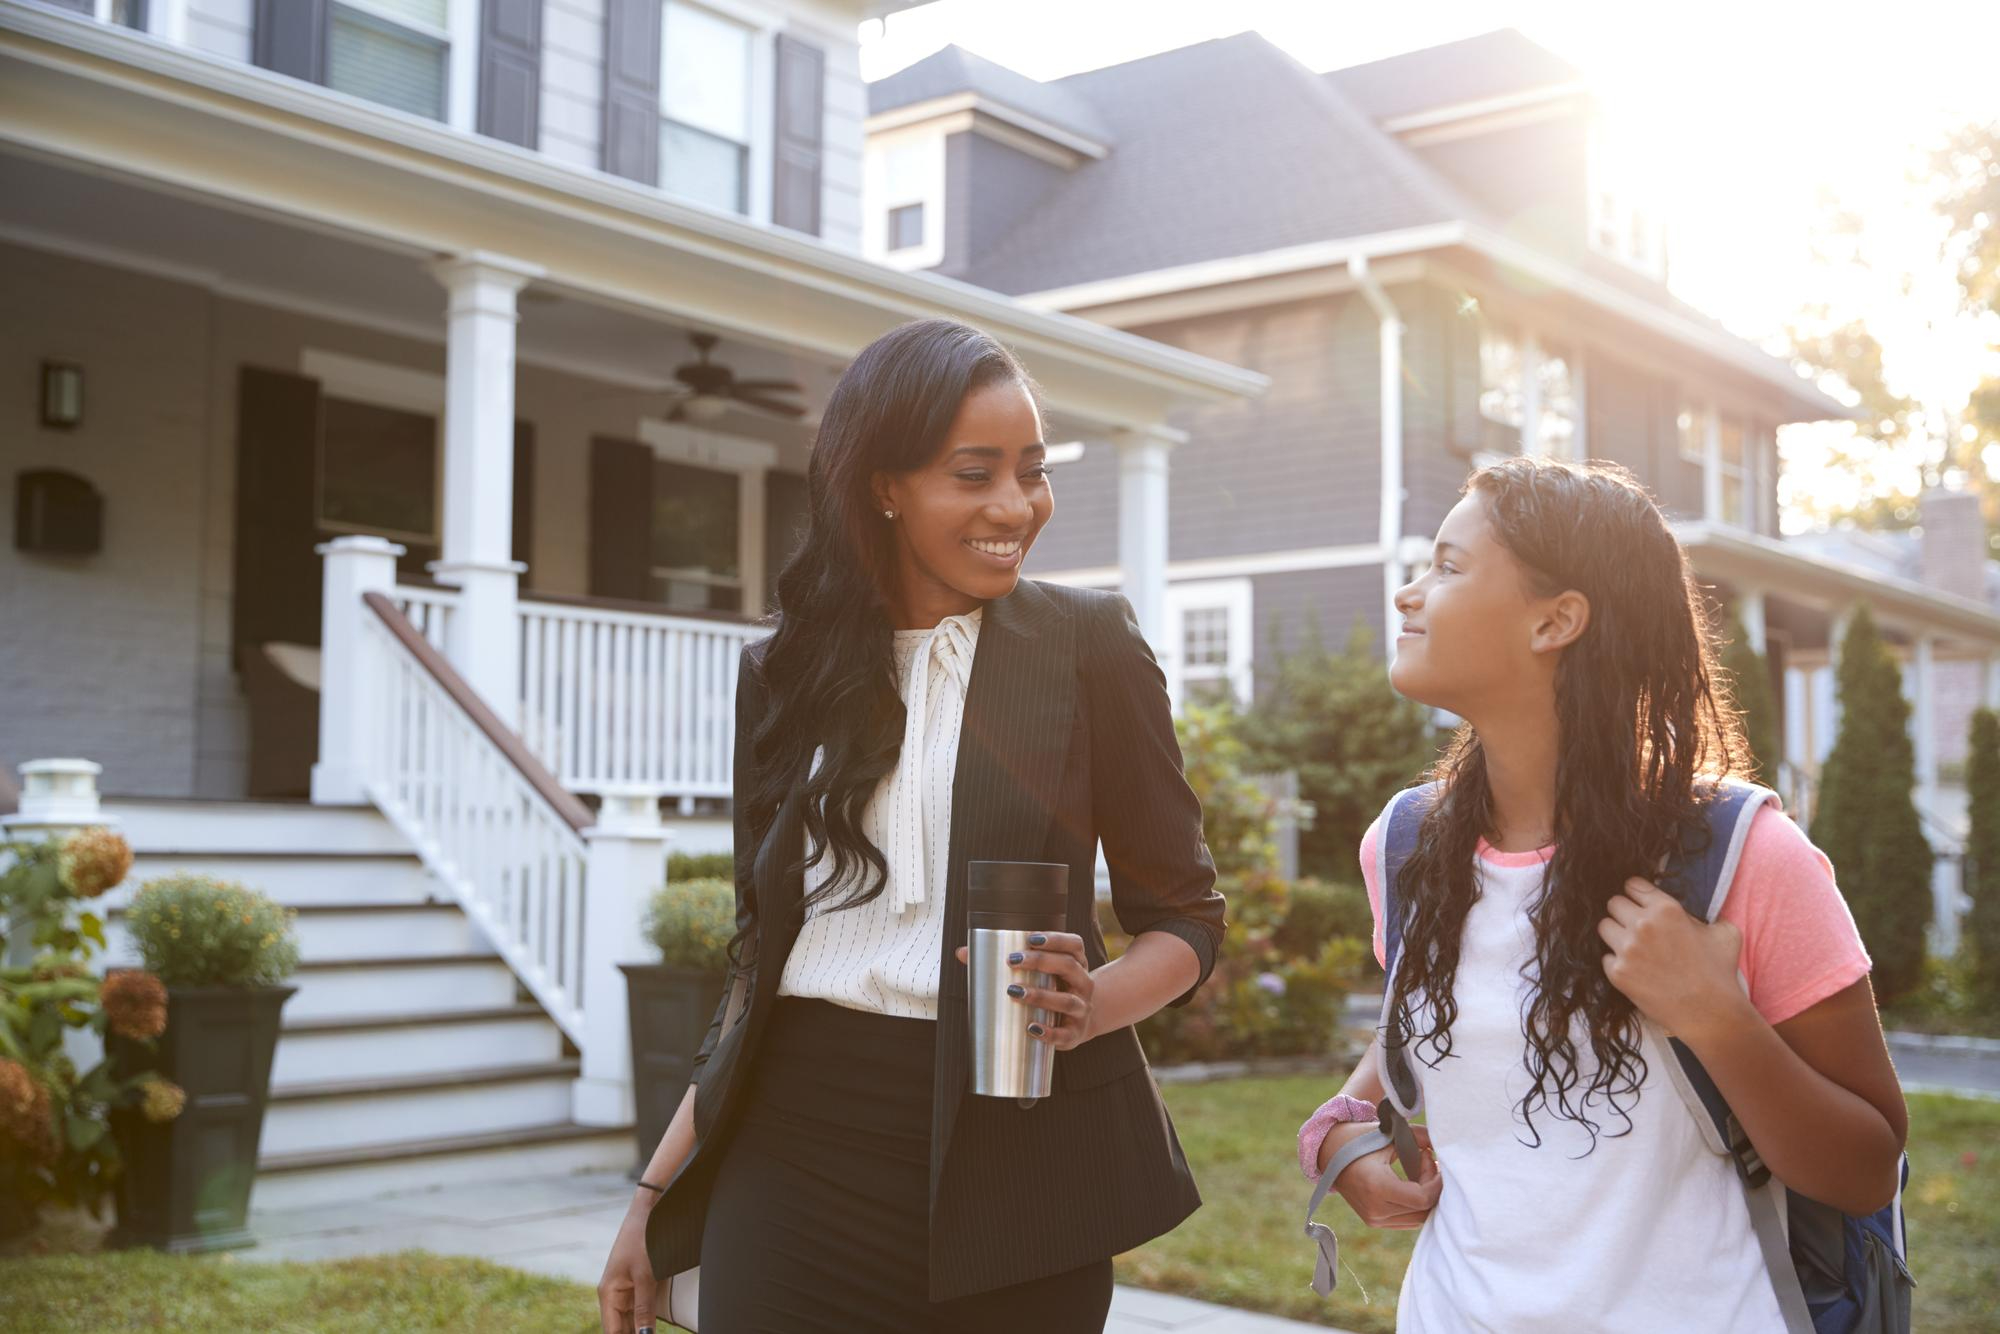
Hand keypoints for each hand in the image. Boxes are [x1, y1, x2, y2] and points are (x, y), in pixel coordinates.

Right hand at [597, 1199, 660, 1332]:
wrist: (649, 1211)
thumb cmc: (643, 1239)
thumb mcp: (646, 1277)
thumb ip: (644, 1310)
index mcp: (608, 1294)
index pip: (612, 1332)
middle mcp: (614, 1295)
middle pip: (620, 1328)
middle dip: (633, 1333)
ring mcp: (626, 1290)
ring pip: (630, 1321)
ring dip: (639, 1329)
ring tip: (650, 1331)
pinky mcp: (638, 1284)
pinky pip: (640, 1309)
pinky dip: (646, 1320)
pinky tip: (652, 1327)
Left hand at [952, 930, 1097, 1049]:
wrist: (1077, 1024)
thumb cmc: (1051, 991)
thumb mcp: (1037, 974)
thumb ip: (1001, 961)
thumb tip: (962, 953)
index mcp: (1076, 964)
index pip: (1074, 945)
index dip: (1055, 939)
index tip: (1030, 938)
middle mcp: (1083, 985)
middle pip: (1069, 967)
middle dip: (1041, 961)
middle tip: (1012, 960)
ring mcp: (1082, 1010)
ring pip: (1067, 1001)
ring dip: (1041, 995)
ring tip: (1015, 991)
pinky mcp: (1075, 1035)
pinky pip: (1064, 1034)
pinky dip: (1049, 1032)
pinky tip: (1031, 1028)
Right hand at [1322, 1120, 1439, 1229]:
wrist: (1328, 1153)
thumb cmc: (1359, 1140)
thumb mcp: (1388, 1134)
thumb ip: (1418, 1136)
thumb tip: (1440, 1143)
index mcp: (1377, 1187)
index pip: (1422, 1198)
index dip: (1436, 1182)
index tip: (1432, 1158)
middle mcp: (1375, 1210)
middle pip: (1424, 1211)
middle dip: (1433, 1187)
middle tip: (1428, 1161)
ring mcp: (1374, 1219)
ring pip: (1418, 1218)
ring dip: (1426, 1196)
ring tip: (1420, 1170)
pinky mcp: (1374, 1221)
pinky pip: (1407, 1220)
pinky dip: (1416, 1204)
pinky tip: (1413, 1182)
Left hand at [1598, 877, 1749, 1040]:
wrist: (1710, 1014)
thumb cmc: (1719, 972)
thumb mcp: (1724, 932)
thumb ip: (1702, 915)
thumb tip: (1689, 915)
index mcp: (1666, 909)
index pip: (1633, 885)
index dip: (1637, 894)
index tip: (1640, 903)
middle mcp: (1642, 924)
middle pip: (1613, 903)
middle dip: (1624, 912)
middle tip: (1636, 926)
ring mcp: (1626, 949)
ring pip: (1604, 926)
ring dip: (1616, 934)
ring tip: (1633, 947)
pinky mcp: (1617, 972)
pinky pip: (1605, 957)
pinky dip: (1616, 962)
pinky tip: (1635, 970)